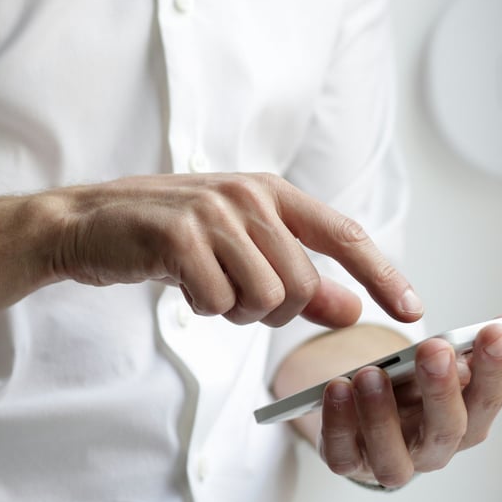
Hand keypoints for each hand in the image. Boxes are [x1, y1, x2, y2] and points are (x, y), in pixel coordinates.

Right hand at [51, 173, 421, 327]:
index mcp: (270, 192)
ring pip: (264, 298)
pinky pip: (218, 302)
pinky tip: (179, 283)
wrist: (89, 223)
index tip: (412, 310)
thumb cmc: (167, 237)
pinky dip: (202, 308)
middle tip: (232, 295)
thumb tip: (351, 309)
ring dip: (234, 310)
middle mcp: (248, 195)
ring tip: (204, 285)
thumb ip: (297, 277)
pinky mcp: (179, 237)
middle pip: (301, 285)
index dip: (383, 274)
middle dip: (272, 310)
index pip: (344, 235)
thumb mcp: (238, 250)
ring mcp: (213, 213)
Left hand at [319, 322, 501, 487]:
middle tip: (435, 349)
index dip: (495, 368)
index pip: (488, 399)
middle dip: (442, 388)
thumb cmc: (408, 392)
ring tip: (370, 374)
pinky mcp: (348, 462)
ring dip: (382, 413)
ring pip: (393, 454)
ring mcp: (389, 461)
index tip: (495, 331)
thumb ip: (475, 348)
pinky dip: (338, 423)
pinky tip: (337, 389)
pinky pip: (342, 452)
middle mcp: (433, 449)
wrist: (361, 418)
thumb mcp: (439, 366)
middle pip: (447, 429)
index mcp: (465, 421)